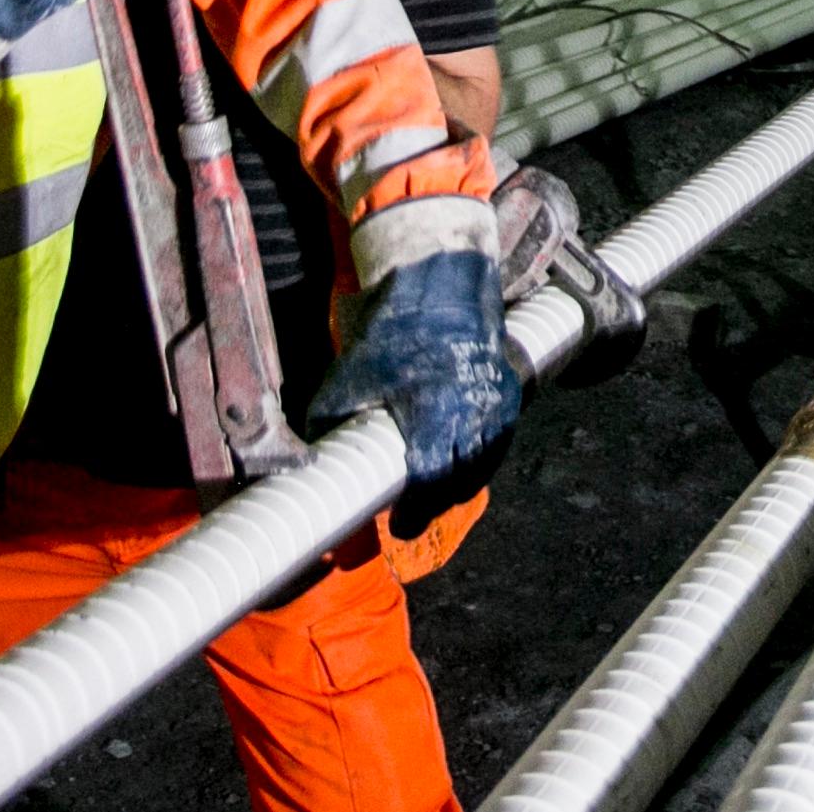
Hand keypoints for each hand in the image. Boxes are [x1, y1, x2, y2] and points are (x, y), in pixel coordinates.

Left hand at [309, 249, 521, 514]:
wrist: (439, 288)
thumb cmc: (393, 333)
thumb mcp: (352, 373)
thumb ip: (330, 416)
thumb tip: (306, 457)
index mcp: (435, 406)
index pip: (432, 475)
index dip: (417, 509)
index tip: (399, 525)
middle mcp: (473, 408)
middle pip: (461, 478)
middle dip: (436, 504)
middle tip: (412, 517)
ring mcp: (495, 400)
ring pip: (484, 464)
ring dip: (459, 486)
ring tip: (433, 497)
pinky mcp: (507, 392)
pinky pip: (497, 443)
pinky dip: (480, 462)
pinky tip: (460, 469)